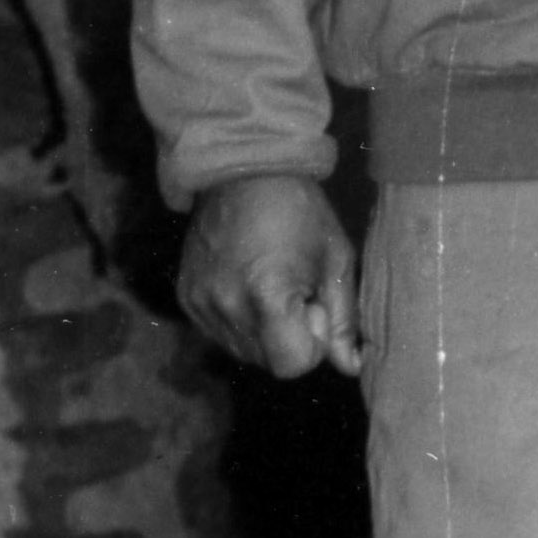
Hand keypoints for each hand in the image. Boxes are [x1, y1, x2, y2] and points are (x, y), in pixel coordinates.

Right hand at [177, 174, 359, 379]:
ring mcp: (200, 303)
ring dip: (264, 331)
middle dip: (289, 337)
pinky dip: (238, 319)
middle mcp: (226, 305)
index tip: (313, 304)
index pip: (292, 365)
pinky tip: (246, 281)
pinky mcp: (185, 297)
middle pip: (268, 362)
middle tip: (295, 289)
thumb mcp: (335, 259)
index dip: (311, 342)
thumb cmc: (300, 211)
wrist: (241, 169)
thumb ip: (343, 319)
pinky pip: (219, 332)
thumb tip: (351, 368)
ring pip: (244, 351)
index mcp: (267, 295)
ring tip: (270, 282)